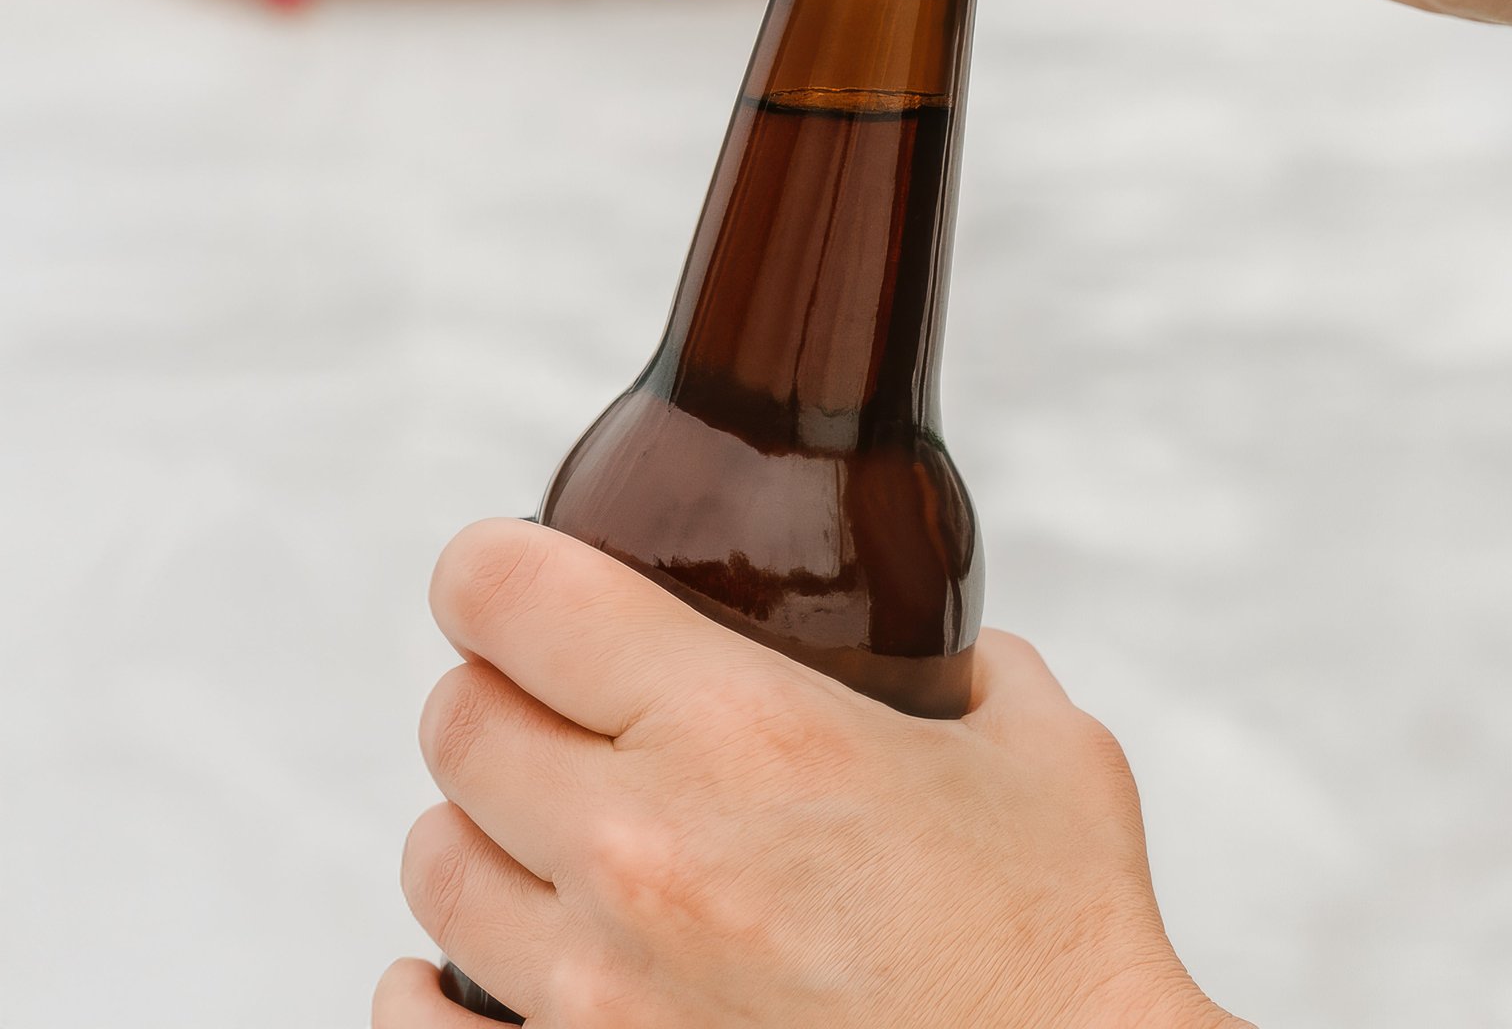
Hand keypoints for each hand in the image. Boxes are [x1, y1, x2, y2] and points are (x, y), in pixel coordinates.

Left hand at [375, 520, 1237, 1028]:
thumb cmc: (1061, 944)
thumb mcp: (1042, 752)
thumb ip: (981, 672)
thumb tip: (954, 656)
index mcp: (743, 728)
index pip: (515, 595)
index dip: (493, 564)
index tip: (507, 569)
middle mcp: (641, 853)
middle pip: (458, 722)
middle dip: (497, 691)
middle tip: (552, 699)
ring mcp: (598, 996)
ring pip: (433, 865)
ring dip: (479, 831)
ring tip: (546, 831)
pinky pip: (415, 1028)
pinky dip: (428, 988)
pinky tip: (474, 968)